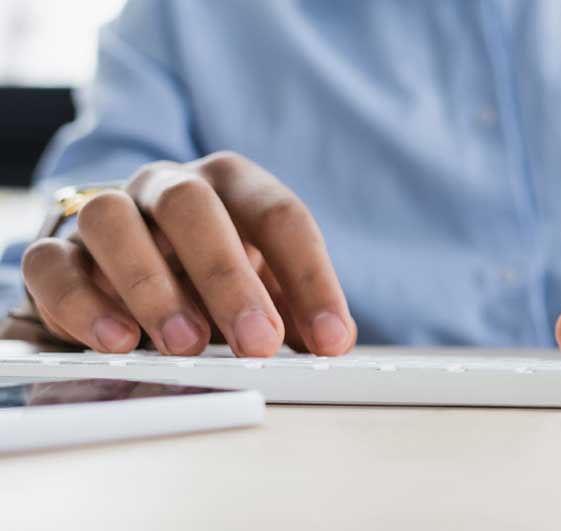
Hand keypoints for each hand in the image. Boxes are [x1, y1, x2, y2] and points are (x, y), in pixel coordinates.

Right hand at [21, 152, 356, 356]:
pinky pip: (52, 264)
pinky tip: (118, 343)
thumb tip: (332, 341)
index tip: (331, 340)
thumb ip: (297, 307)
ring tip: (186, 345)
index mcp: (230, 184)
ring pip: (113, 221)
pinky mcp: (55, 251)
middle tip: (259, 344)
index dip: (312, 279)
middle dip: (229, 277)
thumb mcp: (264, 282)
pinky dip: (82, 304)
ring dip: (151, 286)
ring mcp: (107, 211)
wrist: (128, 261)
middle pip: (193, 206)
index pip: (279, 215)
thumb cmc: (209, 272)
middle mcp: (167, 187)